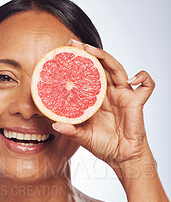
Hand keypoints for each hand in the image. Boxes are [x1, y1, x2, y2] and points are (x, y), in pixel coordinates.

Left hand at [52, 40, 154, 168]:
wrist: (121, 157)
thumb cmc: (103, 146)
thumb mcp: (83, 137)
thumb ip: (71, 131)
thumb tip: (54, 125)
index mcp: (96, 99)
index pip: (87, 75)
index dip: (78, 65)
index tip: (64, 54)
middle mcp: (109, 93)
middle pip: (100, 66)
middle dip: (89, 53)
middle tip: (74, 44)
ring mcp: (123, 95)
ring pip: (117, 69)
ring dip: (106, 57)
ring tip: (92, 50)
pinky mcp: (136, 101)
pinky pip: (146, 85)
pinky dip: (144, 78)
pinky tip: (134, 78)